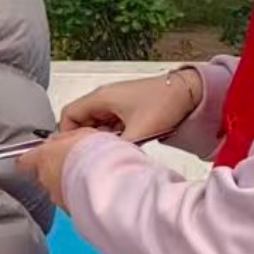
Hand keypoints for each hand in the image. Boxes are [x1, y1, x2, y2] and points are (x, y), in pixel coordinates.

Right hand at [58, 65, 205, 146]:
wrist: (188, 92)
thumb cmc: (164, 103)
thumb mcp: (138, 132)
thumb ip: (118, 148)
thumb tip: (104, 161)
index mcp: (101, 98)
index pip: (69, 114)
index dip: (65, 133)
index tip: (71, 150)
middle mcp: (105, 97)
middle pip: (81, 119)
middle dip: (84, 139)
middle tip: (91, 155)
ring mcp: (116, 102)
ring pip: (96, 123)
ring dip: (100, 138)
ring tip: (108, 152)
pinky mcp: (127, 108)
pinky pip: (110, 123)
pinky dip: (112, 135)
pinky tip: (122, 145)